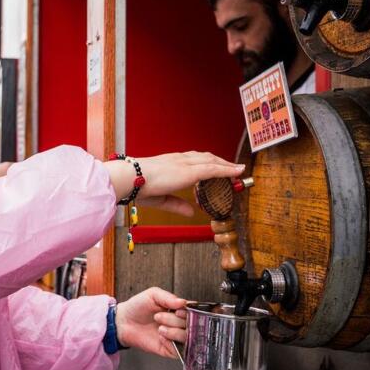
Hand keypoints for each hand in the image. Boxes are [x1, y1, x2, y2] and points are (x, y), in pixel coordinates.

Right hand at [104, 152, 243, 215]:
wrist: (130, 178)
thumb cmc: (138, 186)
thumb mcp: (161, 199)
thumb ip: (178, 205)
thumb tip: (192, 212)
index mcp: (171, 163)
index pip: (194, 160)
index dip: (206, 162)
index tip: (216, 166)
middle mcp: (180, 160)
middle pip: (206, 157)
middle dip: (220, 162)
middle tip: (232, 168)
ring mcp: (186, 163)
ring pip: (212, 161)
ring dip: (226, 165)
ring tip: (238, 170)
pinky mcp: (190, 171)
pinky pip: (213, 169)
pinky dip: (227, 169)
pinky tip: (237, 171)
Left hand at [116, 287, 187, 358]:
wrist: (124, 322)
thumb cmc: (138, 306)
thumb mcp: (153, 295)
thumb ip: (168, 297)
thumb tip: (184, 302)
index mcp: (179, 310)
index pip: (195, 312)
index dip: (188, 312)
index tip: (176, 311)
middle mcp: (180, 324)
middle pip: (191, 325)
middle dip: (174, 321)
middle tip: (158, 317)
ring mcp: (176, 337)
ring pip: (187, 338)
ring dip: (174, 332)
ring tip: (159, 328)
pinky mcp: (170, 350)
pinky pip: (179, 350)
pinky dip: (171, 343)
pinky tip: (161, 337)